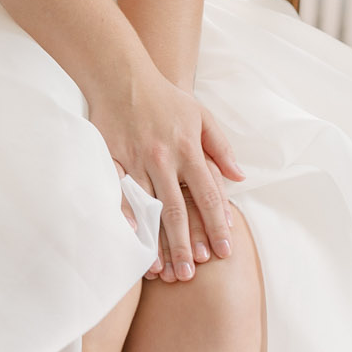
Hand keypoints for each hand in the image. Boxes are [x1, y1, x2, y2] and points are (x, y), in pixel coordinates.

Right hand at [95, 75, 243, 281]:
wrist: (123, 75)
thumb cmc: (165, 99)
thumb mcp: (202, 117)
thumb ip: (221, 149)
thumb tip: (240, 178)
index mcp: (189, 149)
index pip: (208, 195)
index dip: (217, 226)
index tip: (223, 252)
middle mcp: (163, 158)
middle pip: (177, 210)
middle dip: (185, 245)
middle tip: (189, 275)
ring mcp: (135, 160)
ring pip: (148, 208)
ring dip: (155, 241)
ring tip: (161, 270)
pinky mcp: (112, 159)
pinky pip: (118, 194)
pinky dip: (124, 217)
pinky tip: (131, 239)